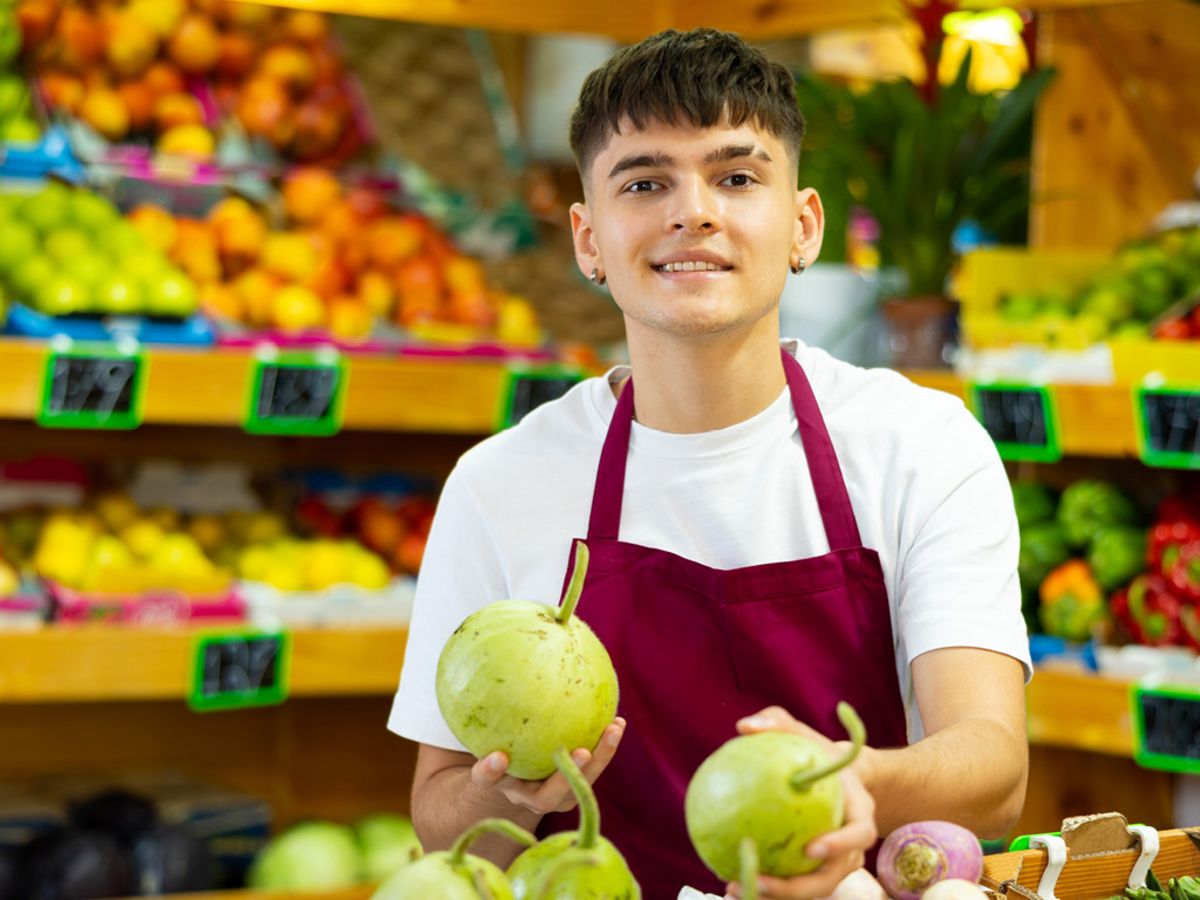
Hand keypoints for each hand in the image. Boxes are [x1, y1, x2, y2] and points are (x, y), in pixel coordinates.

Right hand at [468, 717, 625, 815]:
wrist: (514, 777)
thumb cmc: (499, 744)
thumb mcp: (488, 732)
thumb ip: (485, 712)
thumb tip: (486, 657)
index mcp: (498, 782)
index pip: (486, 780)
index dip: (490, 771)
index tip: (498, 756)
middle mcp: (526, 797)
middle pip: (546, 797)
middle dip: (566, 775)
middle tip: (582, 752)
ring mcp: (552, 797)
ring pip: (578, 787)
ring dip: (600, 758)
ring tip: (614, 728)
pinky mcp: (572, 790)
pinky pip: (592, 771)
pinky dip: (605, 748)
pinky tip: (617, 721)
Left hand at [724, 707, 876, 899]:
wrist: (839, 780)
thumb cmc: (819, 753)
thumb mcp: (804, 734)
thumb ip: (778, 722)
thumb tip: (744, 726)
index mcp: (859, 815)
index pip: (858, 836)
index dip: (839, 846)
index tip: (810, 849)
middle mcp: (851, 847)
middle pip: (831, 878)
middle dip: (798, 889)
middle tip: (760, 881)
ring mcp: (836, 865)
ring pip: (811, 889)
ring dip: (777, 896)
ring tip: (736, 888)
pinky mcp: (816, 873)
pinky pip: (794, 885)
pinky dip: (767, 888)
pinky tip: (731, 884)